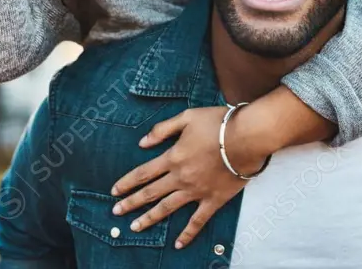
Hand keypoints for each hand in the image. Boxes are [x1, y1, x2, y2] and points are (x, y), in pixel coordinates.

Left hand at [110, 107, 269, 248]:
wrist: (247, 138)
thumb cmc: (218, 124)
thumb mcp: (186, 118)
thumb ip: (162, 130)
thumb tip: (142, 143)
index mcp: (172, 158)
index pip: (143, 173)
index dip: (126, 183)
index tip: (114, 191)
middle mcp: (180, 178)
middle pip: (150, 193)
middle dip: (131, 203)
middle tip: (116, 212)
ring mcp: (196, 191)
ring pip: (167, 209)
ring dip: (149, 219)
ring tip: (135, 227)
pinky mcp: (213, 200)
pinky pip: (198, 221)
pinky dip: (187, 233)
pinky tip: (178, 243)